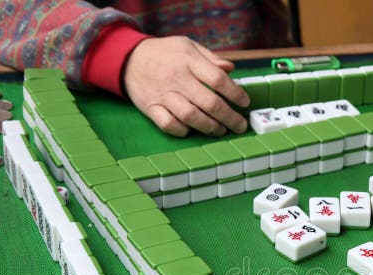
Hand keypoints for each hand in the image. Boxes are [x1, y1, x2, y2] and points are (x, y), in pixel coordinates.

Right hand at [124, 36, 249, 136]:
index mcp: (188, 61)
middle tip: (240, 125)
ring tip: (221, 130)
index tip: (244, 102)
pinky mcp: (150, 108)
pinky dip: (182, 130)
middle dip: (229, 117)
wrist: (128, 59)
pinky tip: (192, 130)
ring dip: (210, 127)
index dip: (235, 93)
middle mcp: (177, 78)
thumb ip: (211, 58)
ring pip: (191, 117)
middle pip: (209, 103)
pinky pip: (168, 125)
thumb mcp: (187, 46)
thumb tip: (231, 69)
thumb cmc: (165, 53)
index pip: (218, 79)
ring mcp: (163, 95)